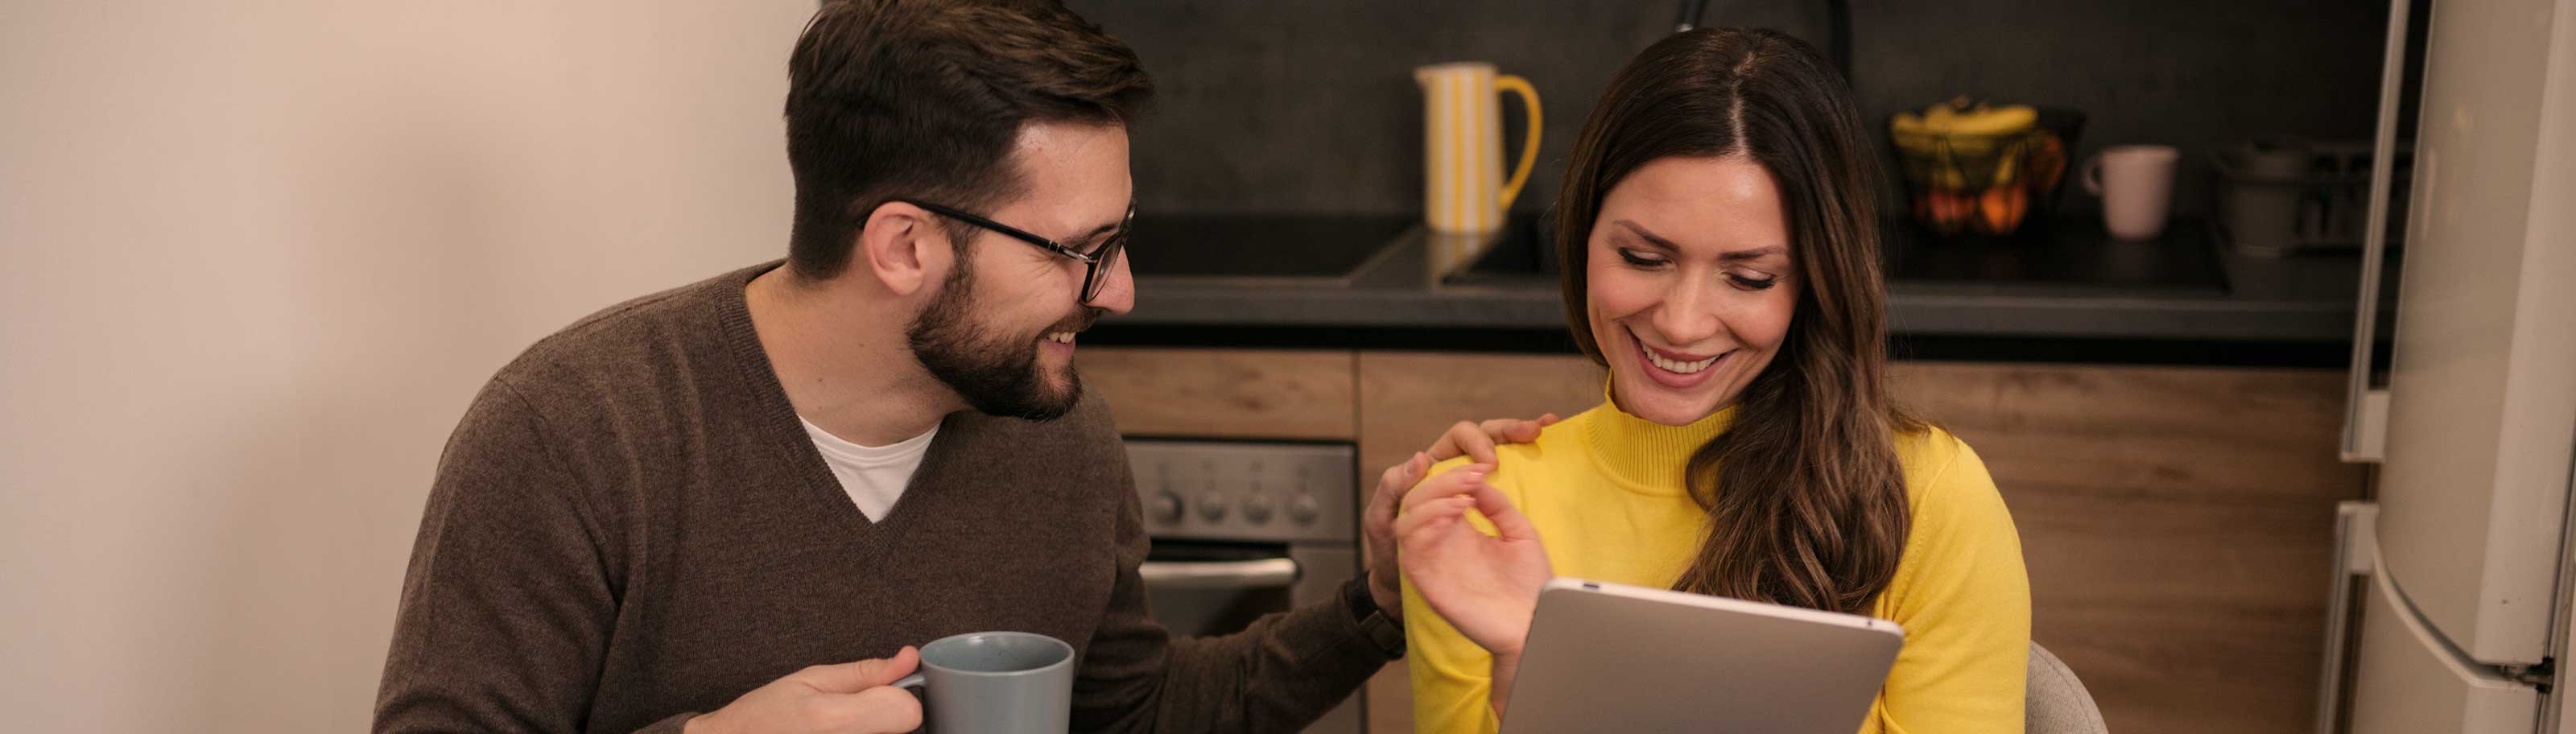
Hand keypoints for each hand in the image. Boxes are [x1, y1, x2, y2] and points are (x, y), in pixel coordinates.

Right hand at [685, 648, 922, 733]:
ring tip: (839, 728)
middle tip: (850, 714)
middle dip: (886, 716)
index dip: (898, 696)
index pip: (908, 711)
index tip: (880, 692)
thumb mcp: (811, 679)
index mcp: (835, 720)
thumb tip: (910, 659)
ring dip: (875, 731)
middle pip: (904, 730)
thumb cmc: (764, 715)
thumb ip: (866, 673)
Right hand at [1362, 415, 1559, 619]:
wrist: (1535, 625)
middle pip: (1419, 500)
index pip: (1439, 493)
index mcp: (1461, 532)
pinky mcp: (1427, 582)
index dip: (1454, 474)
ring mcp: (1432, 562)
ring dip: (1431, 500)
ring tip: (1463, 499)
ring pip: (1406, 519)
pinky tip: (1455, 515)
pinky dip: (1425, 523)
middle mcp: (1442, 545)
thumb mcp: (1520, 535)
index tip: (1482, 467)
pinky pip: (1408, 548)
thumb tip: (1478, 480)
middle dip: (1442, 480)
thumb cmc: (1531, 586)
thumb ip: (1499, 507)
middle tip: (1471, 477)